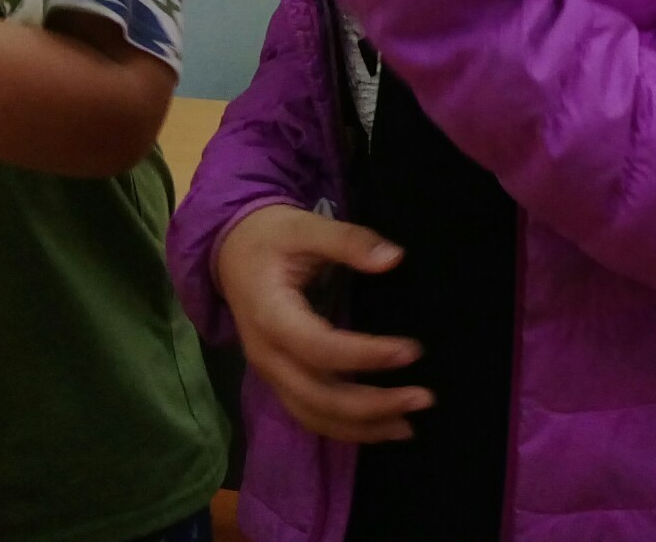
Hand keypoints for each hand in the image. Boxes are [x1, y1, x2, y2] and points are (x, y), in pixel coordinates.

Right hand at [216, 205, 430, 442]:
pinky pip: (310, 414)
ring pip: (313, 415)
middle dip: (372, 405)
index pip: (320, 348)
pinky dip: (346, 428)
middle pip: (318, 396)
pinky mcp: (280, 380)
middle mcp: (267, 355)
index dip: (365, 355)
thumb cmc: (271, 237)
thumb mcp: (305, 227)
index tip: (412, 351)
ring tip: (410, 427)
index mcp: (271, 316)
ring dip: (362, 427)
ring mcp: (270, 373)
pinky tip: (383, 428)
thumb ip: (348, 241)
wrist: (231, 253)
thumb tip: (393, 258)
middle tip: (424, 398)